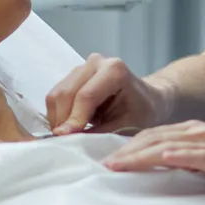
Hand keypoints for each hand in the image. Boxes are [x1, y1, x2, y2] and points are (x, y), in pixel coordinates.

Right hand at [47, 54, 168, 135]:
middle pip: (67, 92)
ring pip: (57, 93)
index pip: (86, 96)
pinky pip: (56, 95)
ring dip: (57, 117)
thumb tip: (69, 139)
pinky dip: (58, 113)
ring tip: (68, 136)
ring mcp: (83, 66)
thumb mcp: (127, 127)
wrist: (149, 100)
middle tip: (64, 142)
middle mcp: (96, 62)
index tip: (66, 138)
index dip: (74, 119)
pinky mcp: (74, 75)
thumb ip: (99, 133)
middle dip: (63, 119)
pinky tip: (69, 126)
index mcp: (115, 70)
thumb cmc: (143, 113)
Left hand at [101, 121, 204, 198]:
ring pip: (165, 144)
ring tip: (117, 165)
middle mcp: (197, 133)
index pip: (152, 135)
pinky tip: (157, 159)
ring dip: (138, 154)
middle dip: (125, 150)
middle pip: (152, 137)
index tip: (107, 157)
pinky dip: (173, 155)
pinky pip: (193, 155)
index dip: (128, 146)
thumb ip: (189, 163)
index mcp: (193, 133)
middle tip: (101, 163)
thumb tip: (164, 173)